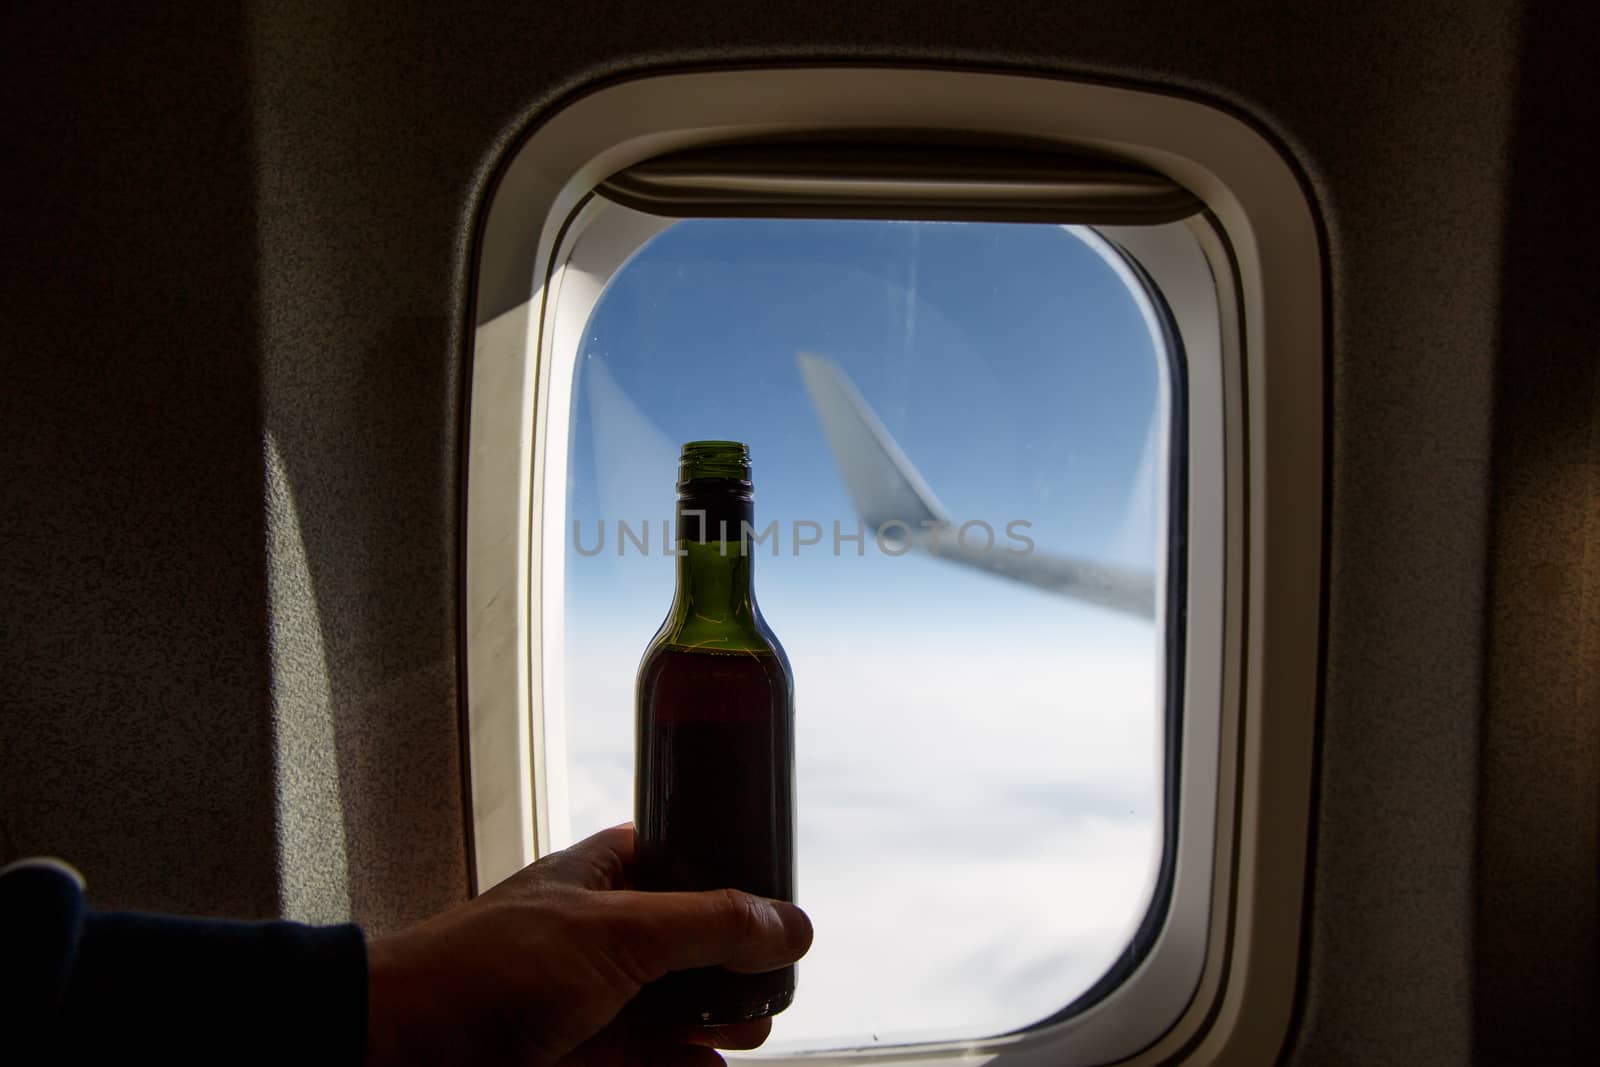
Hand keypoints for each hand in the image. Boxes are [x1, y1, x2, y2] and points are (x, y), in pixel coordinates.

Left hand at [365, 824, 812, 1065]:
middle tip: (772, 983)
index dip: (729, 871)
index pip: (681, 856)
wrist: (403, 1051)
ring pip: (675, 1004)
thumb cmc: (490, 969)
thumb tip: (792, 925)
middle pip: (690, 939)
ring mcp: (590, 997)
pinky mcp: (582, 1056)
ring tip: (750, 1030)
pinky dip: (689, 1063)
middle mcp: (599, 931)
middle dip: (736, 962)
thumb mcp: (618, 931)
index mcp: (600, 874)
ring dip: (719, 1018)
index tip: (777, 900)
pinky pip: (652, 1057)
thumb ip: (711, 924)